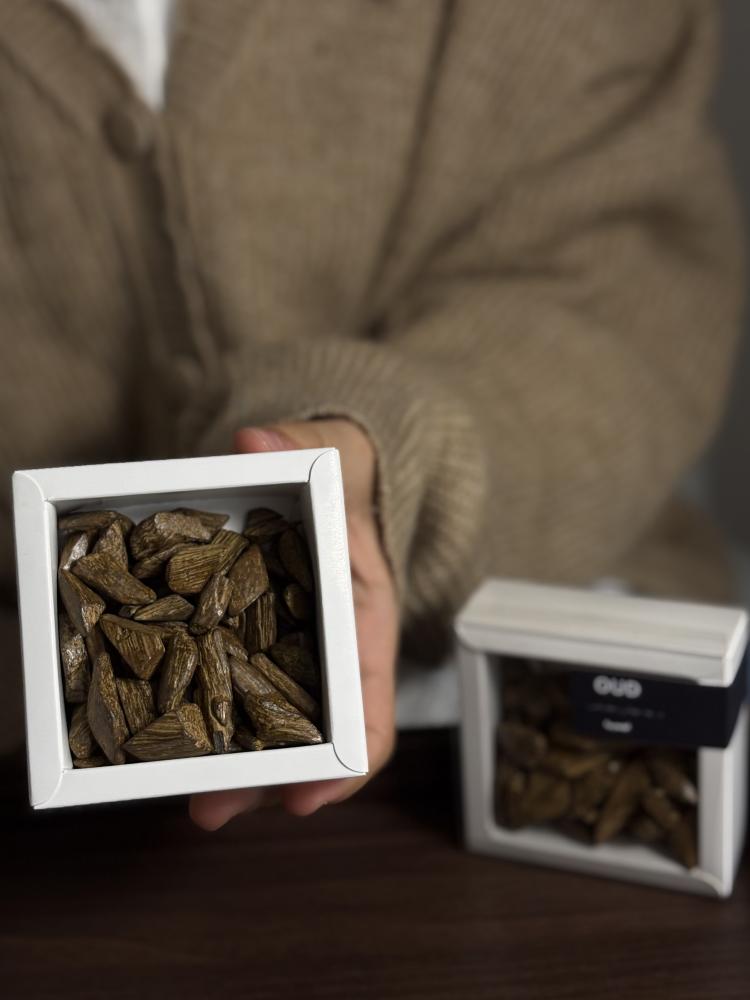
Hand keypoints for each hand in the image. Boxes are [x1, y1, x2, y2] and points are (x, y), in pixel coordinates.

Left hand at [189, 418, 399, 828]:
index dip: (348, 755)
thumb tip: (254, 437)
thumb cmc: (346, 478)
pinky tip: (171, 747)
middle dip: (271, 781)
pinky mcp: (258, 650)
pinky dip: (215, 731)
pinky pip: (242, 702)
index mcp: (366, 619)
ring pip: (275, 734)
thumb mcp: (337, 455)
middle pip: (315, 739)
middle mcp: (336, 654)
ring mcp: (296, 658)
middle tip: (213, 810)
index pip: (373, 702)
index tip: (310, 792)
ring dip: (237, 776)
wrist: (338, 485)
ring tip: (193, 807)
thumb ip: (305, 443)